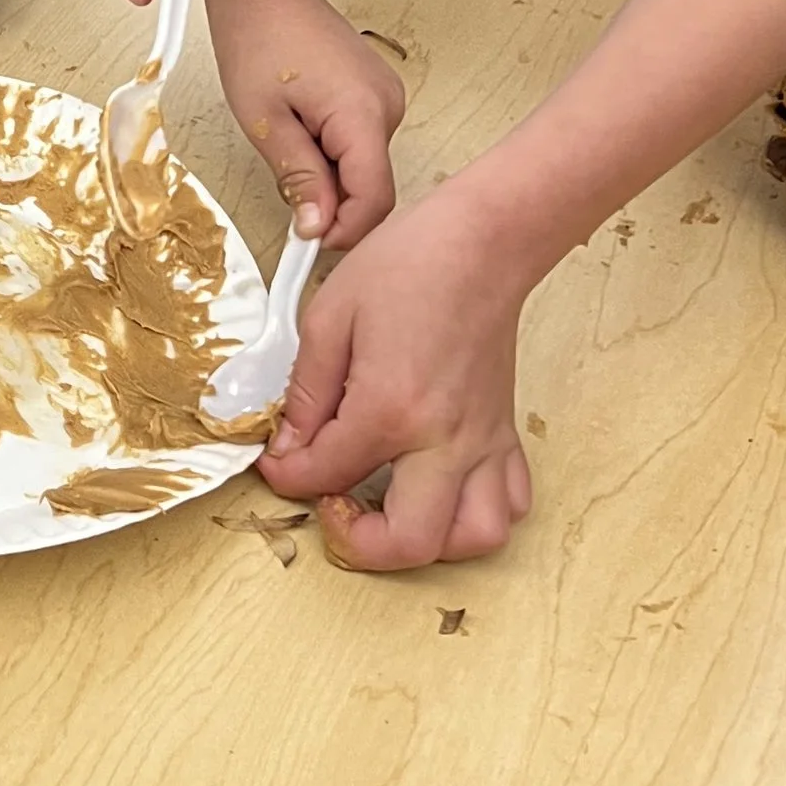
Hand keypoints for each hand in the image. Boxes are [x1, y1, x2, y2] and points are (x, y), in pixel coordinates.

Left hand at [207, 0, 402, 247]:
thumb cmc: (257, 39)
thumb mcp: (264, 121)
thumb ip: (298, 177)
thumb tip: (317, 227)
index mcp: (363, 113)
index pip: (375, 198)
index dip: (345, 231)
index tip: (307, 242)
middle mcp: (387, 105)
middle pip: (371, 186)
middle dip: (331, 202)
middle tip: (285, 188)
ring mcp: (385, 97)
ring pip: (365, 167)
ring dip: (328, 175)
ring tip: (286, 141)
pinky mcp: (376, 93)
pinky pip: (360, 143)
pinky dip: (332, 153)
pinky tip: (300, 129)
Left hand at [257, 187, 535, 567]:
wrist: (483, 241)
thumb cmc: (412, 264)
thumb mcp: (328, 318)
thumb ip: (305, 392)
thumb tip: (288, 443)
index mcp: (392, 408)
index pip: (326, 475)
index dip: (286, 477)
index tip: (276, 465)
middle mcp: (445, 439)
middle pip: (409, 542)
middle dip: (359, 544)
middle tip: (333, 511)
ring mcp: (483, 441)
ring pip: (473, 538)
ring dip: (428, 543)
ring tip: (389, 510)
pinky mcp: (504, 432)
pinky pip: (510, 502)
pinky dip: (476, 515)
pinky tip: (438, 490)